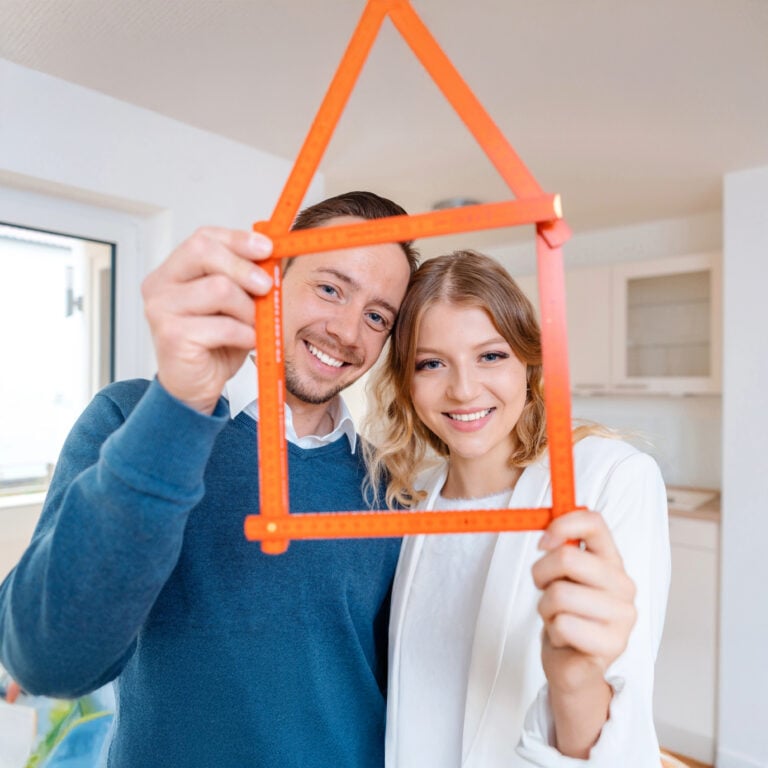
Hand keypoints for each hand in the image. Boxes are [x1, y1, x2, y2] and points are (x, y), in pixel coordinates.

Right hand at [142, 227, 272, 413]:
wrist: (196, 386)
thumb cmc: (214, 343)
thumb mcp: (235, 304)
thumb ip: (246, 278)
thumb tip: (274, 255)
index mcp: (173, 271)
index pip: (204, 238)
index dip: (238, 240)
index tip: (267, 248)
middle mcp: (160, 285)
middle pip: (204, 252)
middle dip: (244, 267)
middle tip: (267, 286)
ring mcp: (161, 310)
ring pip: (219, 289)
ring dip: (247, 309)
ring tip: (251, 325)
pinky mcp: (172, 335)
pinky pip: (223, 325)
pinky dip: (244, 334)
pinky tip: (245, 341)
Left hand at [532, 510, 636, 693]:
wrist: (572, 665)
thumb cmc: (566, 613)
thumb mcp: (562, 576)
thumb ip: (560, 548)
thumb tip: (547, 529)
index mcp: (612, 561)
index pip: (594, 522)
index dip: (562, 525)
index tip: (543, 542)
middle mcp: (624, 585)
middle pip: (567, 558)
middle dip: (541, 573)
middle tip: (544, 588)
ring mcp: (623, 616)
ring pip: (560, 594)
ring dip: (546, 608)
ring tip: (557, 618)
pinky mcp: (613, 645)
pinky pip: (563, 624)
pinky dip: (553, 631)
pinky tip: (565, 638)